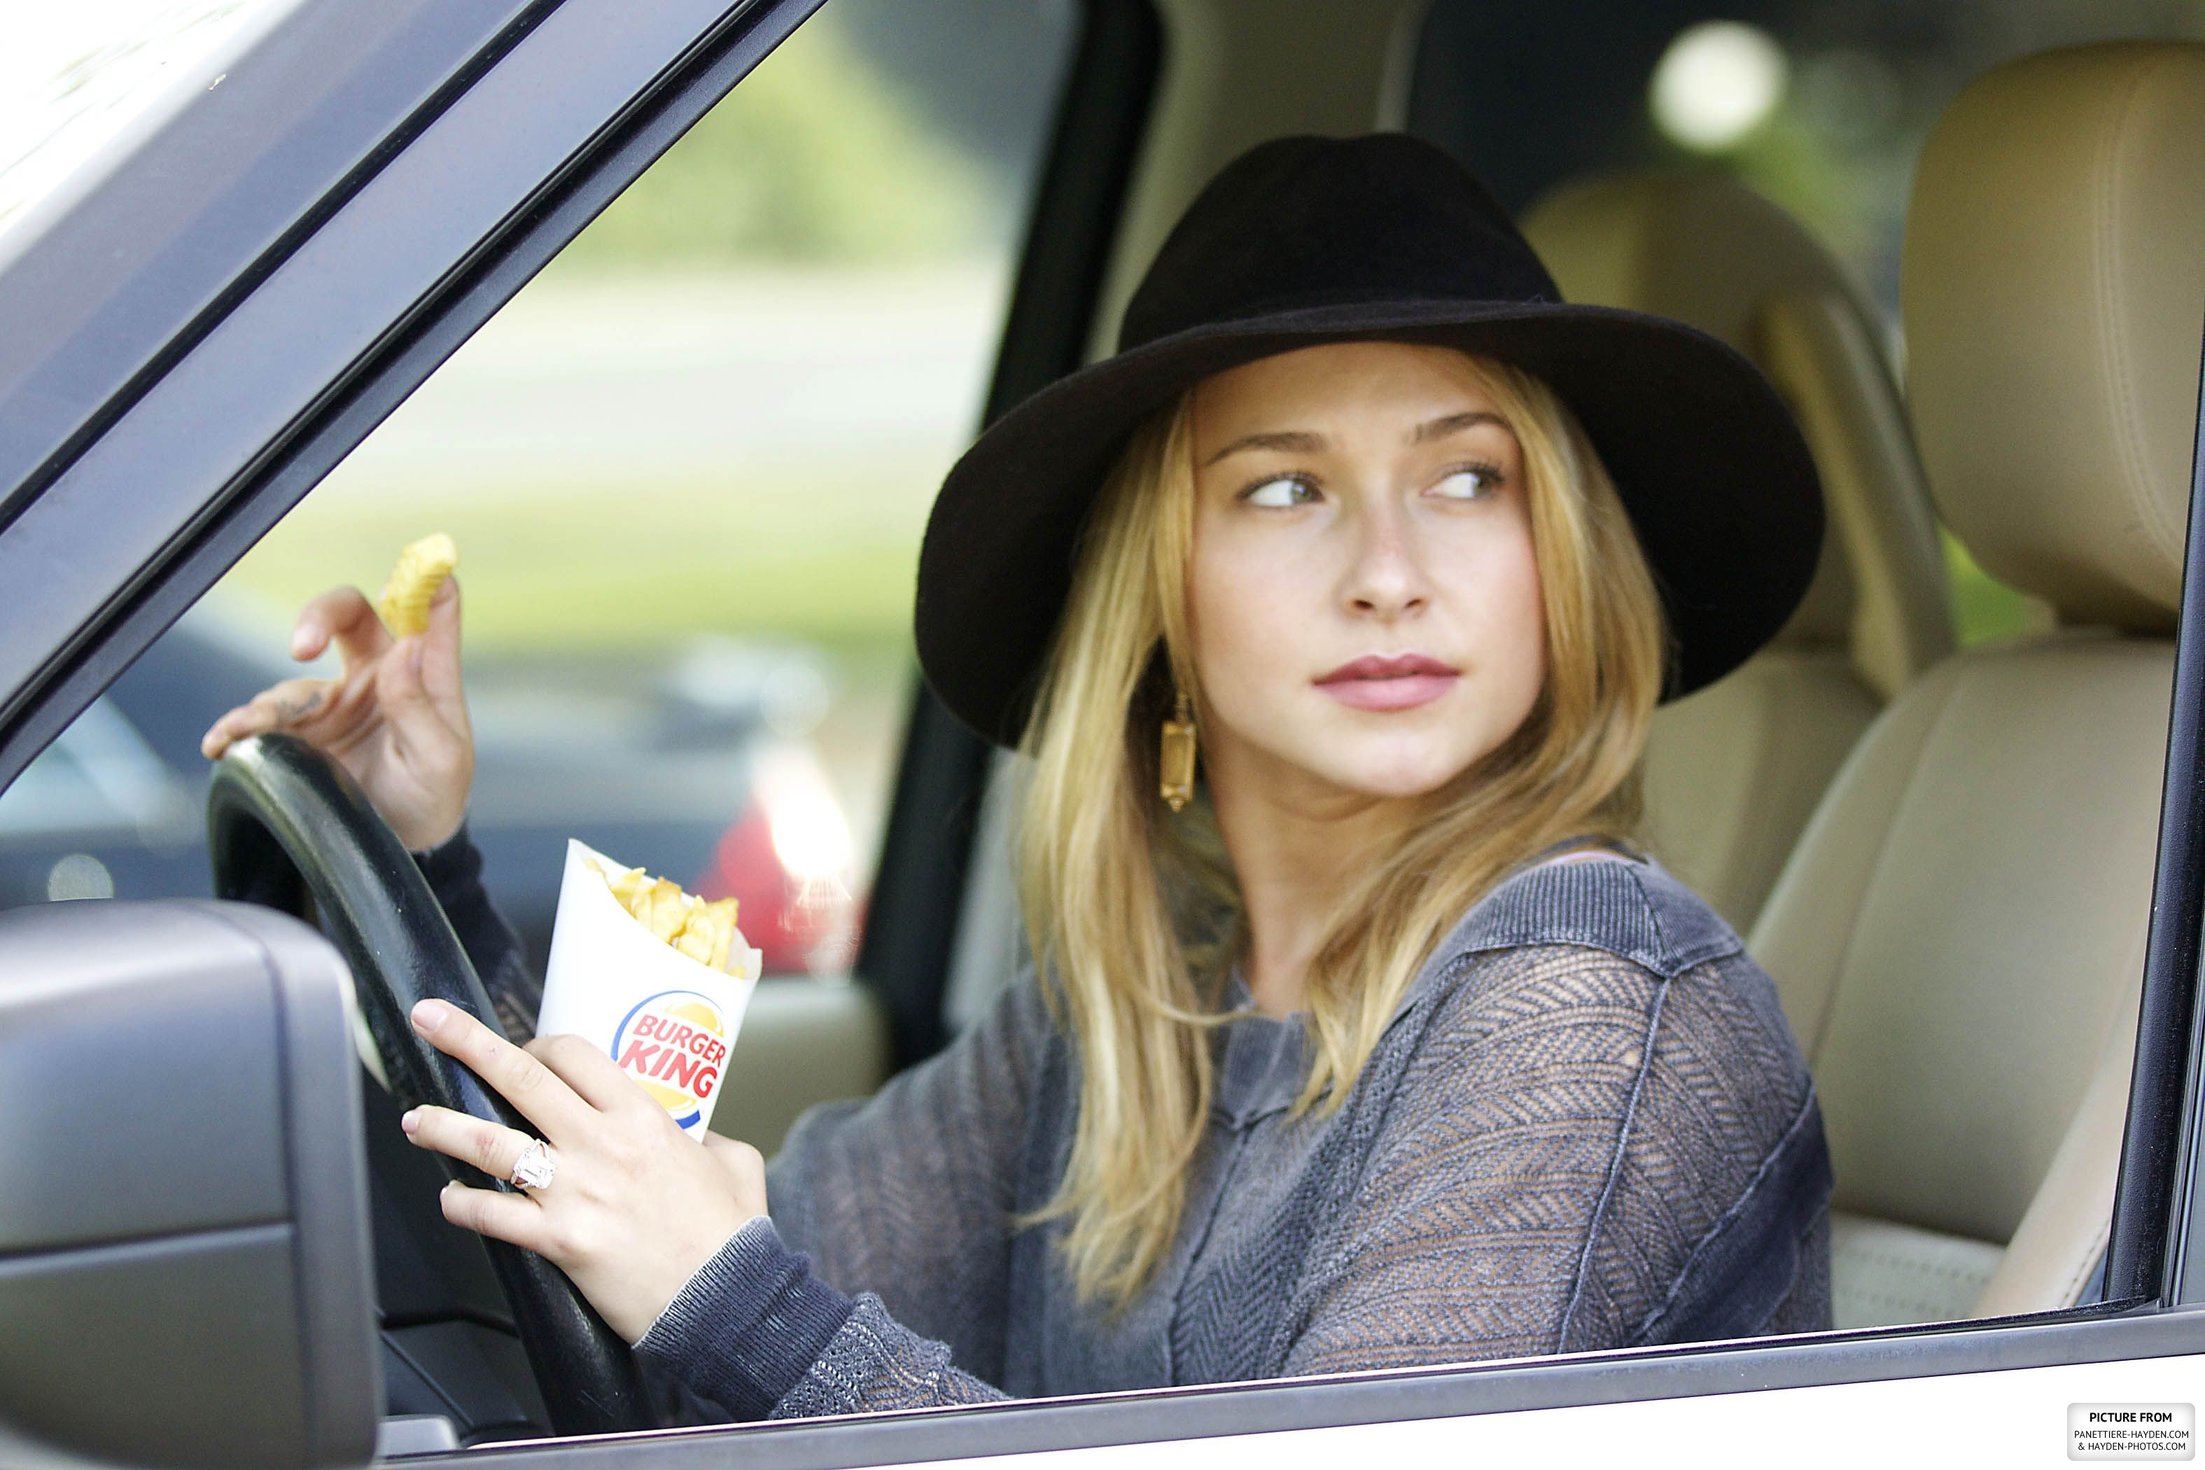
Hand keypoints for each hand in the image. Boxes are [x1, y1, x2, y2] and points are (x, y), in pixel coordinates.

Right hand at [199, 579, 473, 850]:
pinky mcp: (301, 732)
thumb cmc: (433, 794)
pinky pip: (263, 719)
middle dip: (318, 617)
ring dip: (271, 703)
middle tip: (302, 647)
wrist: (402, 848)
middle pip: (346, 615)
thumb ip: (419, 706)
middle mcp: (377, 673)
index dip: (424, 580)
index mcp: (423, 671)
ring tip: (252, 730)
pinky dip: (239, 726)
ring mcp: (335, 700)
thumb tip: (406, 646)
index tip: (414, 570)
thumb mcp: (440, 759)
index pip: (429, 609)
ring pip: (295, 679)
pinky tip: (224, 741)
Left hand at [399, 998, 766, 1344]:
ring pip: (491, 1143)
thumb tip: (695, 1136)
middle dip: (467, 1042)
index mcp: (642, 1116)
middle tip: (429, 1018)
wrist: (726, 1299)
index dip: (539, 1045)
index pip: (574, 1054)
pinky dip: (463, 1205)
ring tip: (414, 1117)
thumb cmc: (731, 1233)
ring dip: (443, 1126)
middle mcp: (601, 1143)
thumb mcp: (733, 1162)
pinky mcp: (558, 1240)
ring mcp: (574, 1191)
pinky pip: (492, 1216)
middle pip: (521, 1079)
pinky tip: (450, 1198)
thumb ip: (707, 1137)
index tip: (524, 1051)